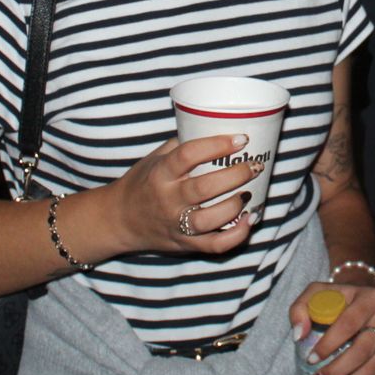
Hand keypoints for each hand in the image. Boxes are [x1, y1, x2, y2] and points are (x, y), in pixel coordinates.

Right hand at [105, 134, 259, 254]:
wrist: (119, 220)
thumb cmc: (143, 183)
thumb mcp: (155, 158)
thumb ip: (181, 145)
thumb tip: (216, 128)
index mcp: (160, 173)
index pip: (188, 155)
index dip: (217, 145)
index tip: (241, 139)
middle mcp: (168, 200)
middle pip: (205, 188)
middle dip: (236, 174)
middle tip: (255, 165)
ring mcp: (176, 224)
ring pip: (210, 219)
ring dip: (236, 205)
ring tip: (250, 192)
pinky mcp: (185, 244)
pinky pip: (214, 245)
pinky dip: (236, 236)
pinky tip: (249, 220)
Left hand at [288, 280, 374, 374]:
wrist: (358, 301)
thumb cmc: (334, 299)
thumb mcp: (314, 295)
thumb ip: (300, 310)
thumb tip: (299, 335)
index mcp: (370, 297)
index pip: (350, 323)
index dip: (330, 343)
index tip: (311, 359)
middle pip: (364, 349)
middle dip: (340, 369)